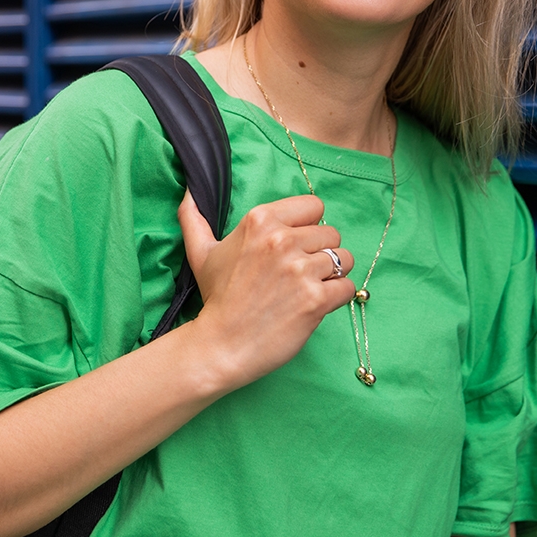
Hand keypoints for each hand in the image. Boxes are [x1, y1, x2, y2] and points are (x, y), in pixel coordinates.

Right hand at [177, 191, 356, 389]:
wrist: (221, 345)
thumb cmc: (216, 298)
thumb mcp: (200, 252)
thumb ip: (194, 218)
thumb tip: (188, 191)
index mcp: (260, 221)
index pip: (314, 206)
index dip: (308, 227)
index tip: (295, 246)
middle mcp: (282, 240)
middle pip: (332, 233)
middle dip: (322, 253)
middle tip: (300, 273)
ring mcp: (300, 269)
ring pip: (344, 259)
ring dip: (333, 276)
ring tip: (309, 289)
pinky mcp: (315, 299)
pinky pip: (347, 287)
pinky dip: (338, 297)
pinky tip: (316, 304)